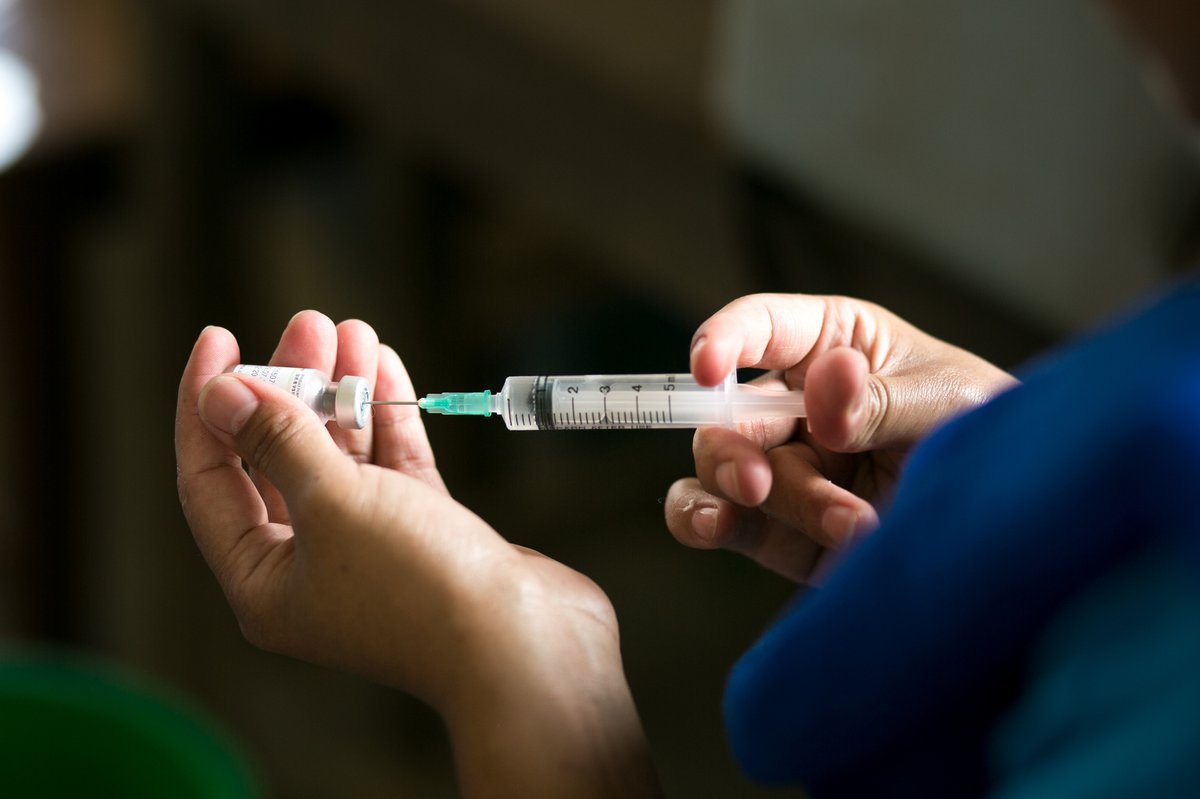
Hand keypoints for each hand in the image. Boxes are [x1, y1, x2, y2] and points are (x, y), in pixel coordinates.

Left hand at [175, 311, 659, 797]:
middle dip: (291, 386)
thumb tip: (222, 393)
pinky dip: (389, 418)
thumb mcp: (334, 502)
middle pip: (278, 460)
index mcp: (264, 580)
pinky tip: (387, 367)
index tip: (220, 339)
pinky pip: (393, 467)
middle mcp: (311, 568)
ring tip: (354, 330)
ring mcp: (371, 551)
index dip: (207, 406)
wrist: (525, 643)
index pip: (210, 480)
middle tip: (309, 324)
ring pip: (342, 457)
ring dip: (345, 392)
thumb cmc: (420, 588)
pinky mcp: (426, 535)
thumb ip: (279, 440)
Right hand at [664, 294, 1016, 582]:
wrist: (1013, 527)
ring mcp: (785, 467)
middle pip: (729, 415)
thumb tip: (823, 384)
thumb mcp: (949, 402)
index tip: (708, 370)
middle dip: (738, 451)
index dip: (724, 341)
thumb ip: (881, 400)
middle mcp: (796, 404)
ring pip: (727, 473)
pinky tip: (717, 526)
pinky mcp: (781, 526)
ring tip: (849, 525)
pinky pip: (721, 519)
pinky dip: (707, 522)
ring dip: (776, 502)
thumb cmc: (986, 433)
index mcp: (833, 345)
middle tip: (758, 483)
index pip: (761, 328)